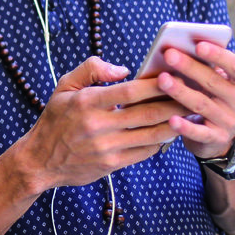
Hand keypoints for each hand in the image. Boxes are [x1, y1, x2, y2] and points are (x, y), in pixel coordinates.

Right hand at [15, 56, 189, 190]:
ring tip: (192, 112)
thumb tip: (123, 69)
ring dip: (175, 123)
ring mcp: (107, 147)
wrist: (39, 161)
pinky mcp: (112, 164)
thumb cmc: (55, 119)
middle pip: (147, 113)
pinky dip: (161, 141)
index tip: (176, 75)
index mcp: (87, 102)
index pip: (130, 90)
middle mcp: (98, 125)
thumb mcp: (64, 86)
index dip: (156, 83)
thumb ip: (92, 69)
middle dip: (175, 103)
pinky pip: (145, 152)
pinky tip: (172, 131)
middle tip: (194, 93)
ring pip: (152, 134)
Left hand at [155, 42, 234, 160]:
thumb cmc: (212, 98)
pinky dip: (185, 127)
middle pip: (213, 82)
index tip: (198, 45)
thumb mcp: (216, 82)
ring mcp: (230, 121)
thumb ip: (206, 67)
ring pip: (202, 104)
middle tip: (169, 54)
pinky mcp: (216, 138)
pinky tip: (172, 120)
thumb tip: (179, 48)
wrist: (219, 137)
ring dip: (181, 91)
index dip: (218, 55)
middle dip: (189, 67)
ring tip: (162, 79)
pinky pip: (199, 132)